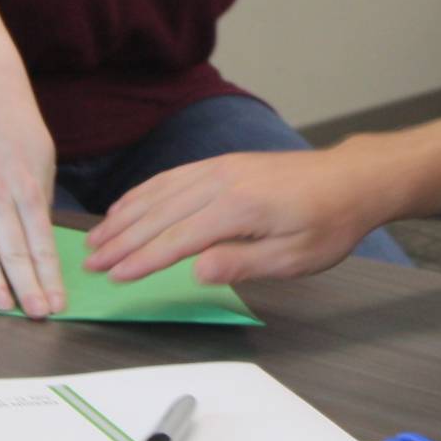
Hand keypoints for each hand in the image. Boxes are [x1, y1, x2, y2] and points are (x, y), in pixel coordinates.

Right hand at [0, 50, 63, 315]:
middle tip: (36, 317)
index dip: (49, 276)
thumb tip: (40, 230)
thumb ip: (40, 195)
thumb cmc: (13, 115)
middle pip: (14, 250)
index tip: (56, 304)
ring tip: (1, 306)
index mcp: (30, 186)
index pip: (42, 242)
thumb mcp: (42, 153)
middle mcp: (1, 192)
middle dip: (28, 287)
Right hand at [86, 144, 388, 285]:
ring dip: (124, 216)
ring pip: (158, 192)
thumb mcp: (294, 258)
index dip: (142, 260)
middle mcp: (222, 181)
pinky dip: (143, 193)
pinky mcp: (221, 163)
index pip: (178, 239)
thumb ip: (242, 262)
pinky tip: (126, 206)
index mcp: (239, 208)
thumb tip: (197, 272)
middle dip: (121, 240)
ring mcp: (219, 168)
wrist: (350, 180)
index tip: (114, 276)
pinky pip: (171, 177)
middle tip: (90, 262)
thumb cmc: (328, 224)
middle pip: (158, 214)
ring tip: (96, 238)